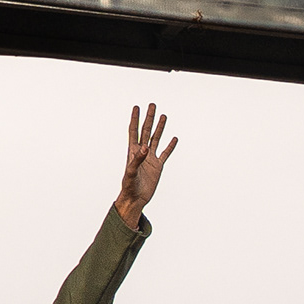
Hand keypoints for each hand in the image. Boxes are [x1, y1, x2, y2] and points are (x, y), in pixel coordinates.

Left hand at [116, 102, 177, 229]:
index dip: (135, 119)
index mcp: (133, 151)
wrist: (135, 198)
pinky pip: (165, 153)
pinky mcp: (157, 166)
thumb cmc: (129, 186)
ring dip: (159, 128)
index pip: (134, 131)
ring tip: (163, 116)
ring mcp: (150, 158)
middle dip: (148, 118)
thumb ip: (137, 160)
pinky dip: (170, 146)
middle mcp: (141, 152)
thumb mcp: (131, 172)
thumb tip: (144, 147)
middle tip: (152, 105)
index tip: (136, 107)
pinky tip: (174, 138)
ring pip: (156, 139)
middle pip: (146, 131)